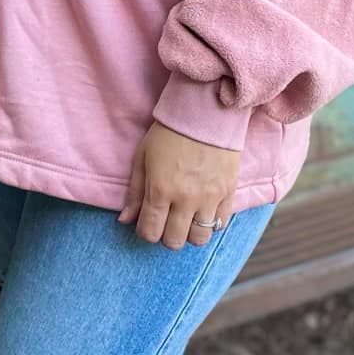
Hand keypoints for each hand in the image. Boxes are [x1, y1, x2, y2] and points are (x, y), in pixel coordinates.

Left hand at [119, 121, 239, 247]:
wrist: (205, 113)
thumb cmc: (168, 133)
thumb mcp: (143, 157)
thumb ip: (134, 192)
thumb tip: (125, 220)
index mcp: (160, 190)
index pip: (150, 232)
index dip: (145, 232)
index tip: (148, 222)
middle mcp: (185, 199)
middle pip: (175, 241)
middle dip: (166, 236)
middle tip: (166, 221)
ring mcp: (210, 198)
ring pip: (200, 239)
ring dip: (190, 233)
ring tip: (186, 219)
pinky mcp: (228, 192)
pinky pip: (221, 224)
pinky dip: (211, 223)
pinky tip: (203, 211)